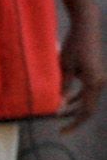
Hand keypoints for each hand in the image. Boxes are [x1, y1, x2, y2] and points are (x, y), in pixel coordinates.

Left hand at [60, 0, 102, 130]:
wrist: (86, 28)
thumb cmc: (74, 46)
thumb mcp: (64, 68)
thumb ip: (63, 87)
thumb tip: (59, 106)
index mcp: (94, 83)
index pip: (86, 111)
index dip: (74, 124)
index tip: (62, 132)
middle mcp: (100, 82)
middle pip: (88, 107)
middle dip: (74, 118)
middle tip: (60, 128)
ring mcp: (99, 78)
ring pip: (87, 99)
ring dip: (74, 107)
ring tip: (59, 114)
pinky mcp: (94, 73)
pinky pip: (87, 90)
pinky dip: (77, 97)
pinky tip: (65, 101)